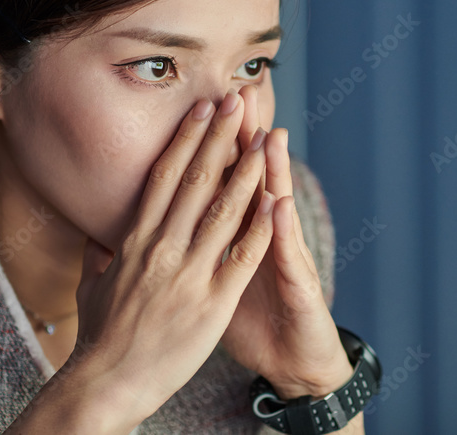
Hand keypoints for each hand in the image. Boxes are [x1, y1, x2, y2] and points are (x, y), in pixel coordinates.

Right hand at [64, 91, 276, 430]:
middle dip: (219, 136)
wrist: (105, 384)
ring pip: (224, 208)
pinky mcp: (211, 302)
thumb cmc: (99, 337)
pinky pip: (243, 256)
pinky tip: (276, 199)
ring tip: (262, 135)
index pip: (165, 177)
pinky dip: (261, 226)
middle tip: (236, 99)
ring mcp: (187, 273)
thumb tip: (95, 236)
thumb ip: (99, 256)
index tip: (201, 110)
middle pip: (196, 179)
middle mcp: (161, 247)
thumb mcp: (91, 287)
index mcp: (134, 240)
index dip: (186, 140)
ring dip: (246, 168)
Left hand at [221, 86, 353, 399]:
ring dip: (273, 172)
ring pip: (277, 208)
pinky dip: (283, 232)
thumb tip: (155, 229)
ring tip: (268, 134)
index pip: (220, 183)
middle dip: (243, 140)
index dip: (209, 148)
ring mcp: (285, 259)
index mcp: (236, 237)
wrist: (295, 361)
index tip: (198, 108)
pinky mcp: (301, 287)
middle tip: (239, 94)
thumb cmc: (254, 323)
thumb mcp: (215, 284)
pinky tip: (280, 205)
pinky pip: (289, 258)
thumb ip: (196, 250)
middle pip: (251, 181)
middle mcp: (265, 238)